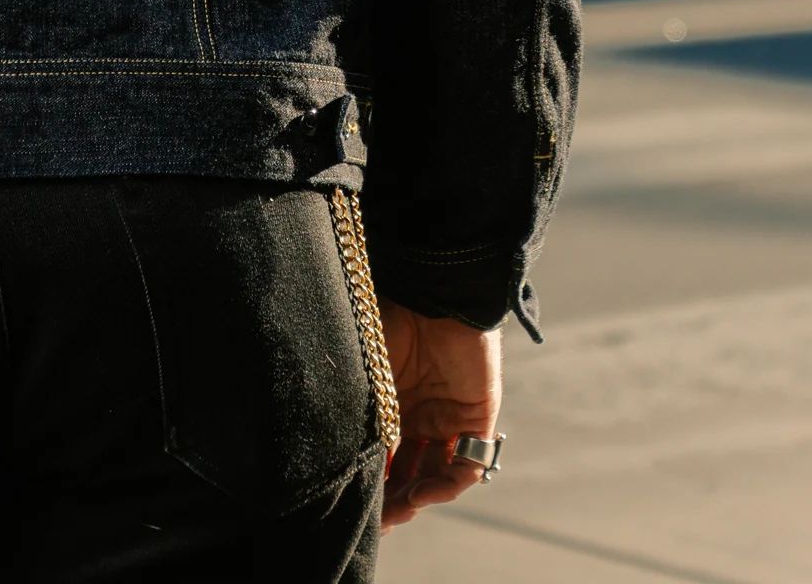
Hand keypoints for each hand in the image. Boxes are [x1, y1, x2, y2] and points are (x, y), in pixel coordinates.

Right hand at [377, 298, 501, 528]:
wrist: (432, 293)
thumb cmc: (391, 320)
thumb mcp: (364, 374)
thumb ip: (356, 411)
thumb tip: (334, 455)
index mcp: (391, 403)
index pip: (383, 455)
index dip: (372, 484)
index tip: (356, 508)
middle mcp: (420, 415)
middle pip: (409, 472)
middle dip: (394, 500)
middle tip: (379, 519)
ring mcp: (449, 419)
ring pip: (437, 474)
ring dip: (419, 496)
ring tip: (402, 508)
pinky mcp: (477, 418)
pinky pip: (469, 462)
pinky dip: (450, 482)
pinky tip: (427, 490)